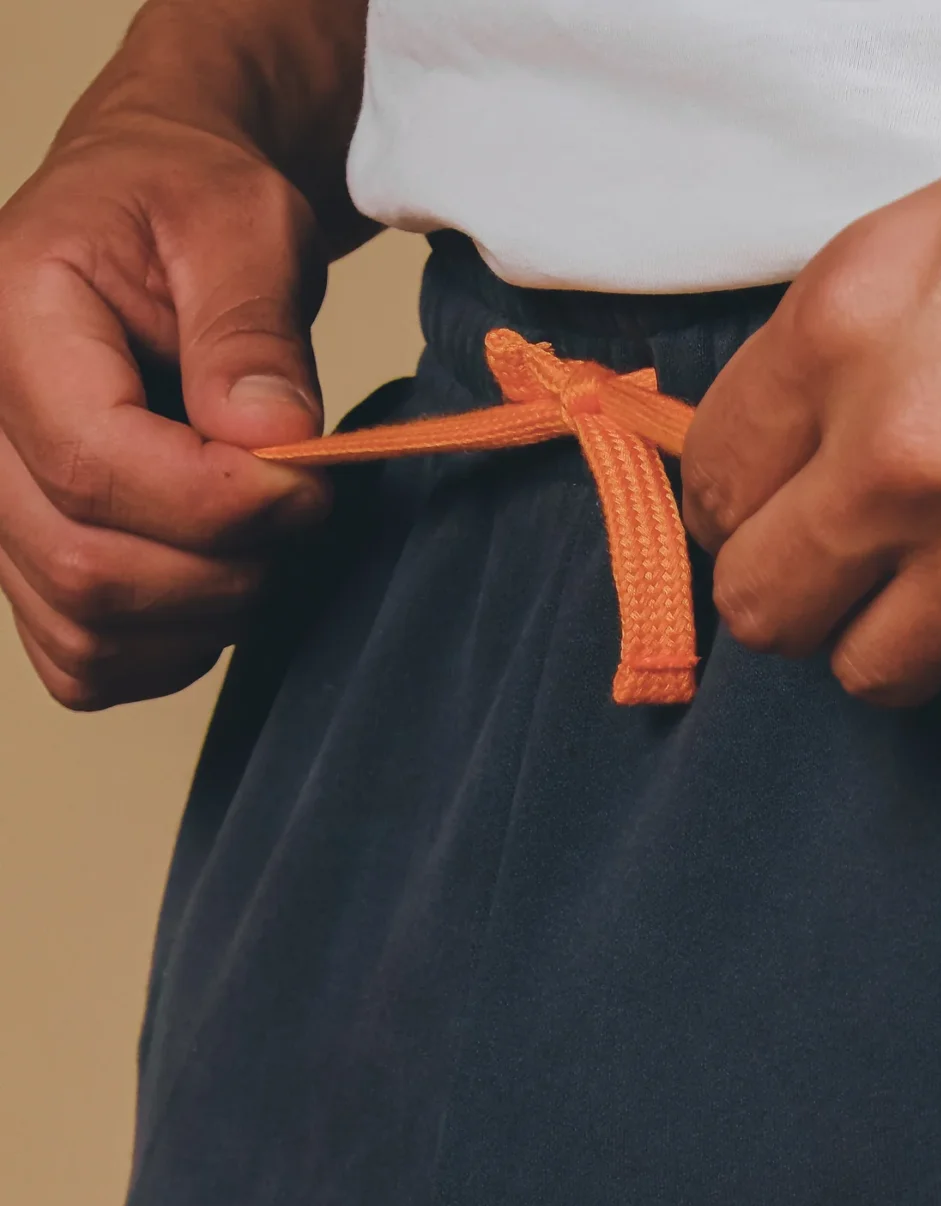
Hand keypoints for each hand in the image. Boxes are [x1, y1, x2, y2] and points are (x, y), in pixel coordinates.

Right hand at [0, 0, 370, 708]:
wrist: (161, 218)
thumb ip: (253, 327)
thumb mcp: (246, 223)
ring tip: (260, 535)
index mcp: (14, 317)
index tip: (309, 482)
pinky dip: (166, 651)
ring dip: (204, 614)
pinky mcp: (26, 564)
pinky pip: (83, 662)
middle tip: (300, 509)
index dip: (220, 503)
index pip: (97, 464)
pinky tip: (215, 581)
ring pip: (87, 630)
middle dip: (225, 568)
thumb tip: (272, 441)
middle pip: (88, 568)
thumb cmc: (194, 207)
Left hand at [684, 0, 940, 710]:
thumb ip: (865, 348)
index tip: (792, 510)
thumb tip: (805, 447)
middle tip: (870, 566)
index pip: (717, 489)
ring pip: (883, 677)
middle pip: (772, 613)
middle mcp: (919, 456)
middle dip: (809, 594)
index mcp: (860, 325)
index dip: (754, 506)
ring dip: (916, 636)